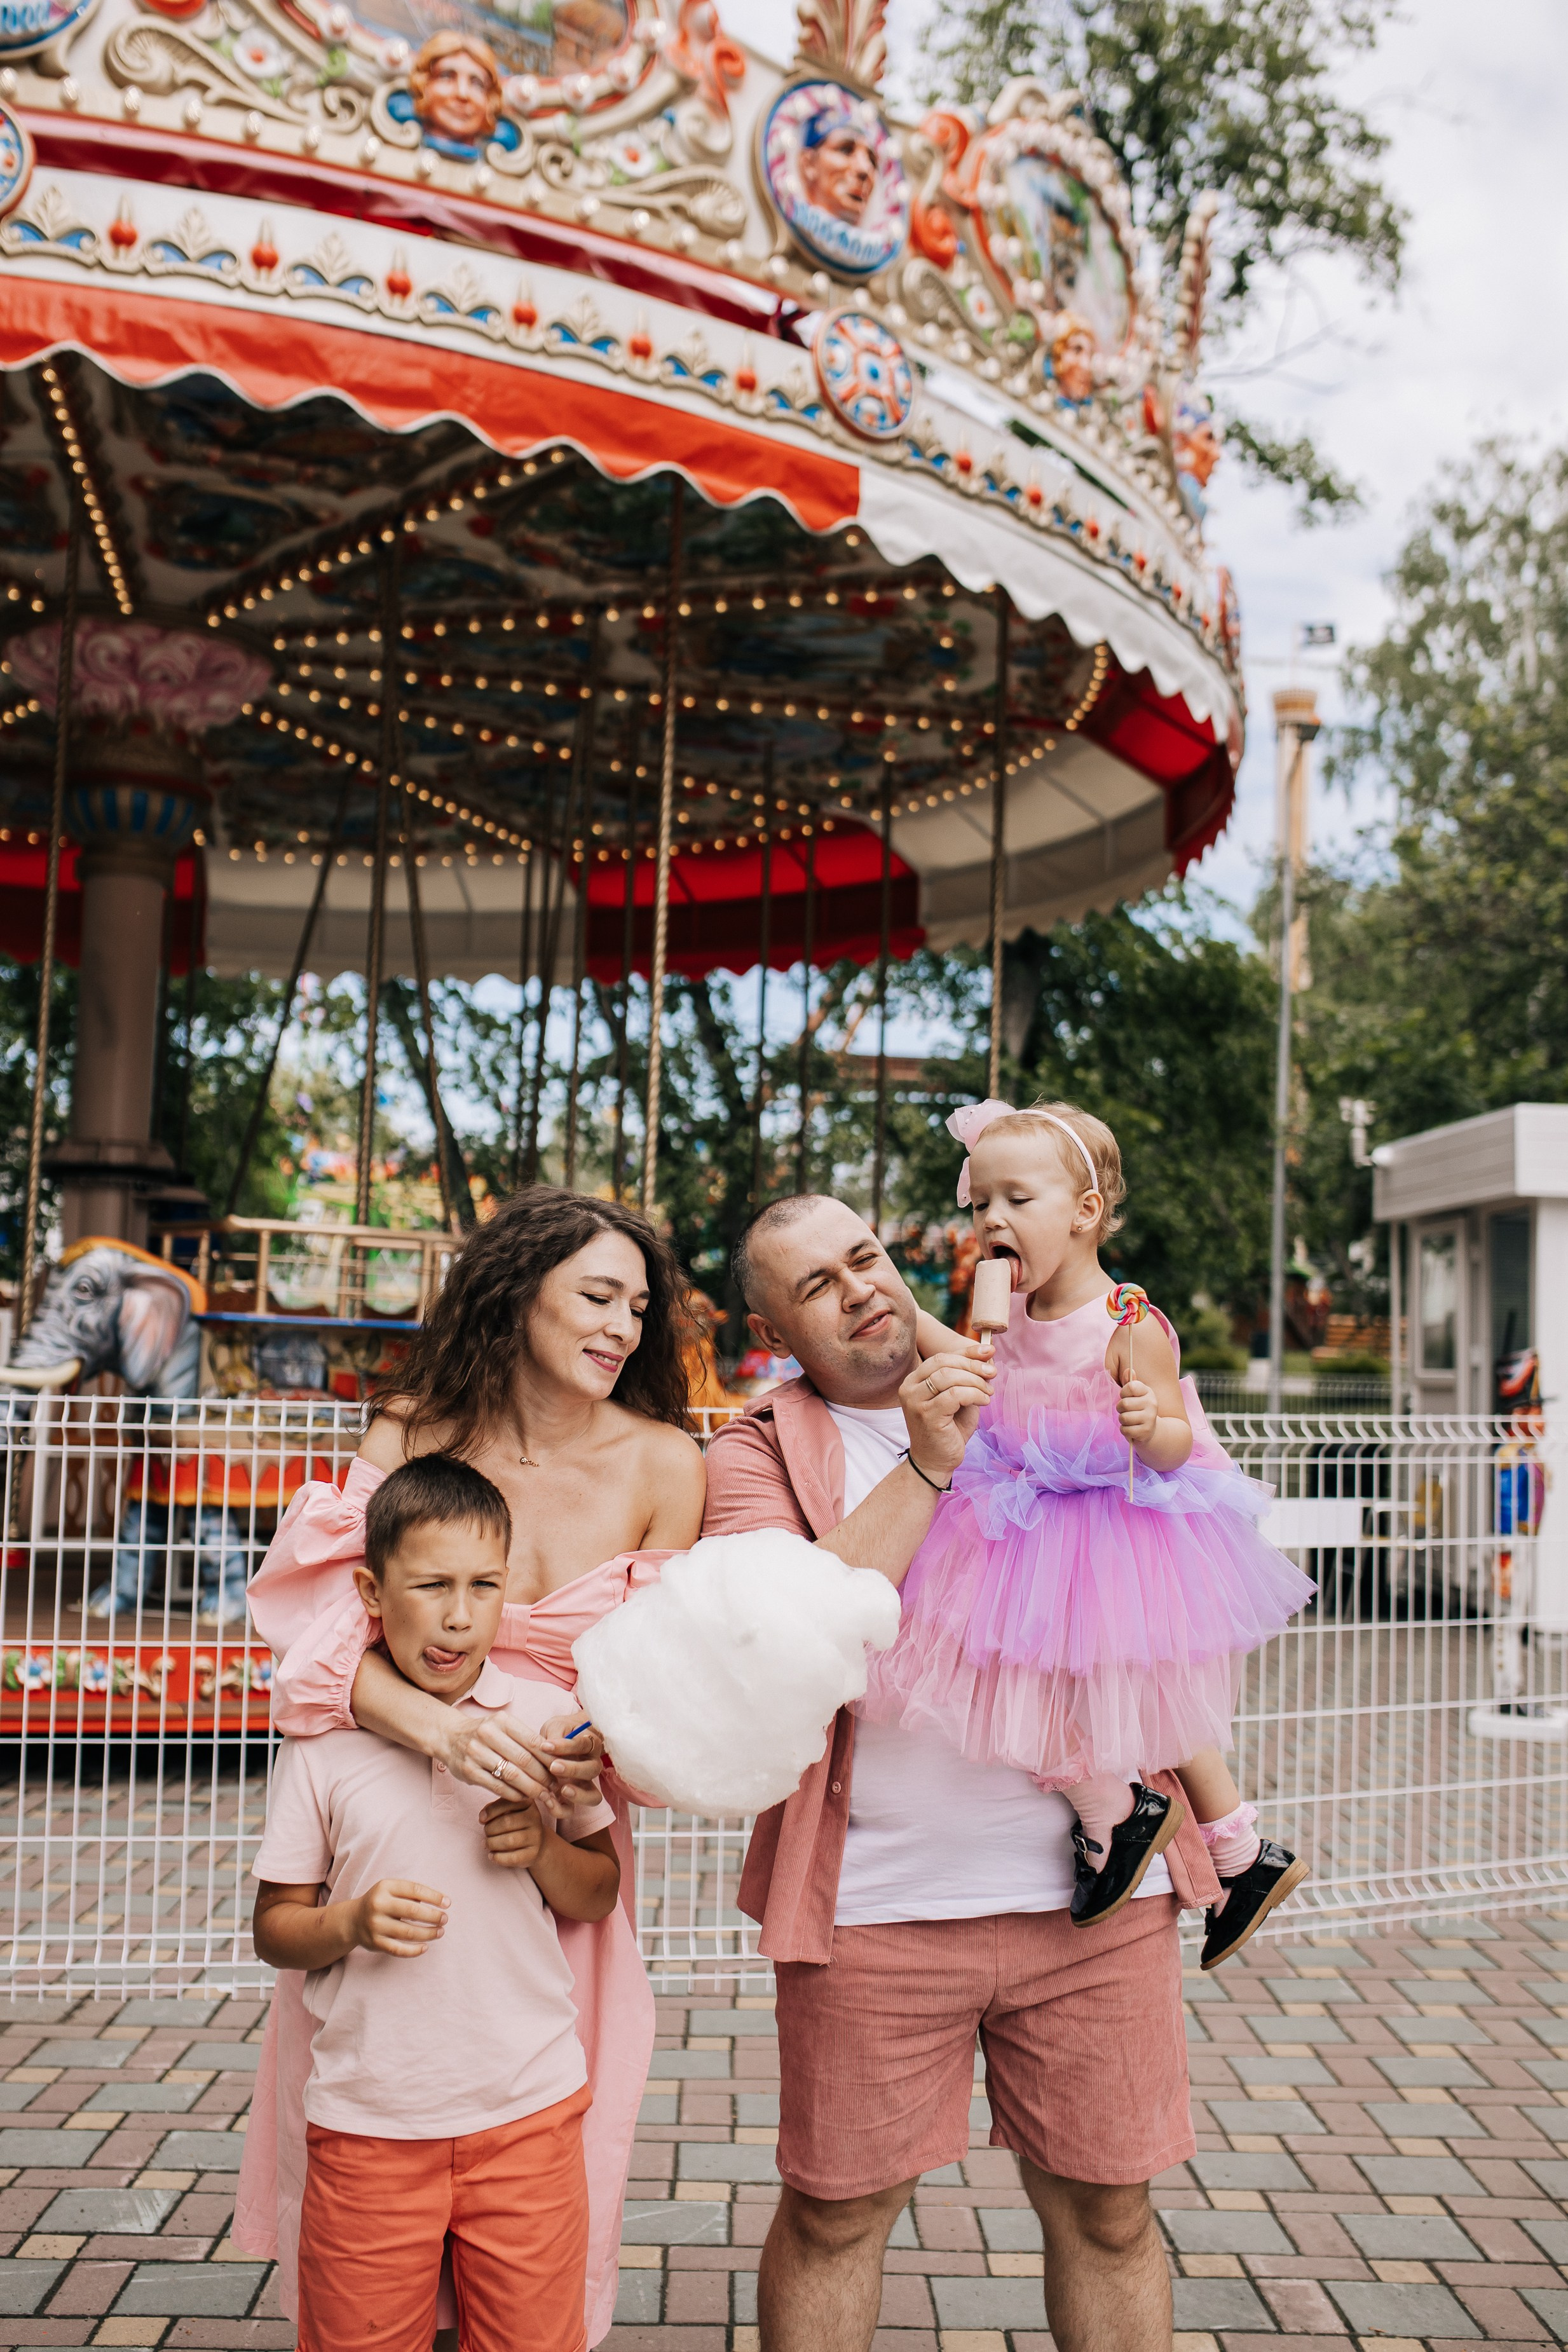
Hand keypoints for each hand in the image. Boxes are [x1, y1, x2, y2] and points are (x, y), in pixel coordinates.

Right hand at [351, 1878, 447, 1957]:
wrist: (353, 1920)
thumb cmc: (381, 1902)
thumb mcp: (391, 1890)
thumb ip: (411, 1893)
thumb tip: (441, 1903)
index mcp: (385, 1887)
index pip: (415, 1890)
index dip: (434, 1897)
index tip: (448, 1903)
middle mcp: (378, 1905)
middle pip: (413, 1911)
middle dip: (433, 1916)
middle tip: (445, 1919)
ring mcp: (376, 1925)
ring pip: (408, 1932)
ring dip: (428, 1933)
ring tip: (440, 1932)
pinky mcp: (375, 1943)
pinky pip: (399, 1949)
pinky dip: (414, 1950)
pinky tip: (426, 1947)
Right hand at [437, 1706, 569, 1816]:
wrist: (450, 1736)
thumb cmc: (485, 1733)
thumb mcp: (504, 1727)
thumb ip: (526, 1740)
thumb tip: (555, 1758)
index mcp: (502, 1720)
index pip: (533, 1741)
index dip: (550, 1758)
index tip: (561, 1769)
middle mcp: (488, 1734)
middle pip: (524, 1759)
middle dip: (543, 1776)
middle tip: (555, 1787)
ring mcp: (476, 1753)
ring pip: (511, 1775)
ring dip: (531, 1788)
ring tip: (543, 1795)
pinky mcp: (469, 1771)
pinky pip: (497, 1786)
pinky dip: (514, 1794)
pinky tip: (524, 1797)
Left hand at [479, 1794, 545, 1869]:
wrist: (535, 1842)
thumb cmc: (515, 1823)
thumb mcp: (507, 1810)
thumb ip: (494, 1808)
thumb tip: (482, 1817)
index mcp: (528, 1802)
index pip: (507, 1803)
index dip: (491, 1811)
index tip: (481, 1819)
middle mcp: (535, 1818)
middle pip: (507, 1822)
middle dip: (490, 1829)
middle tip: (486, 1833)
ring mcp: (536, 1836)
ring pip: (509, 1841)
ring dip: (492, 1843)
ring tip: (487, 1844)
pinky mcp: (533, 1853)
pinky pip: (513, 1858)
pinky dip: (498, 1857)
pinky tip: (492, 1856)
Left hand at [537, 1712, 604, 1807]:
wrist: (561, 1740)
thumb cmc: (559, 1732)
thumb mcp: (555, 1727)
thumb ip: (553, 1735)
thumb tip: (547, 1747)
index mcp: (590, 1744)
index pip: (583, 1745)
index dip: (565, 1746)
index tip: (546, 1745)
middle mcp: (592, 1765)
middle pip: (592, 1770)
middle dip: (573, 1769)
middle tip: (554, 1767)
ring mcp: (585, 1784)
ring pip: (593, 1795)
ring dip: (578, 1794)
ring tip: (562, 1790)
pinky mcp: (573, 1798)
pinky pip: (573, 1810)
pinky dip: (561, 1809)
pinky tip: (548, 1801)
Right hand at [898, 1347, 994, 1483]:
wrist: (936, 1461)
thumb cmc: (949, 1429)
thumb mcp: (960, 1397)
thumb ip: (969, 1377)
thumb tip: (987, 1353)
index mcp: (915, 1380)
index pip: (941, 1356)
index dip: (967, 1352)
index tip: (989, 1351)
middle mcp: (910, 1388)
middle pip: (945, 1362)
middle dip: (973, 1365)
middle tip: (992, 1373)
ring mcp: (916, 1402)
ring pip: (950, 1376)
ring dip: (975, 1381)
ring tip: (988, 1392)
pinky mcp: (927, 1415)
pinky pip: (955, 1395)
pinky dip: (974, 1394)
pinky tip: (984, 1401)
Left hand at [1117, 1376, 1157, 1447]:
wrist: (1151, 1429)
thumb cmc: (1138, 1409)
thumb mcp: (1135, 1395)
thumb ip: (1130, 1383)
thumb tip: (1128, 1370)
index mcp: (1148, 1392)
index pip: (1131, 1387)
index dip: (1123, 1392)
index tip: (1125, 1396)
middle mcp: (1152, 1403)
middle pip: (1125, 1404)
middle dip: (1120, 1408)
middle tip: (1125, 1410)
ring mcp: (1150, 1418)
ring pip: (1124, 1418)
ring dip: (1122, 1420)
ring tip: (1128, 1420)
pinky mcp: (1146, 1431)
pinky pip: (1126, 1430)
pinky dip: (1125, 1430)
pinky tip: (1131, 1428)